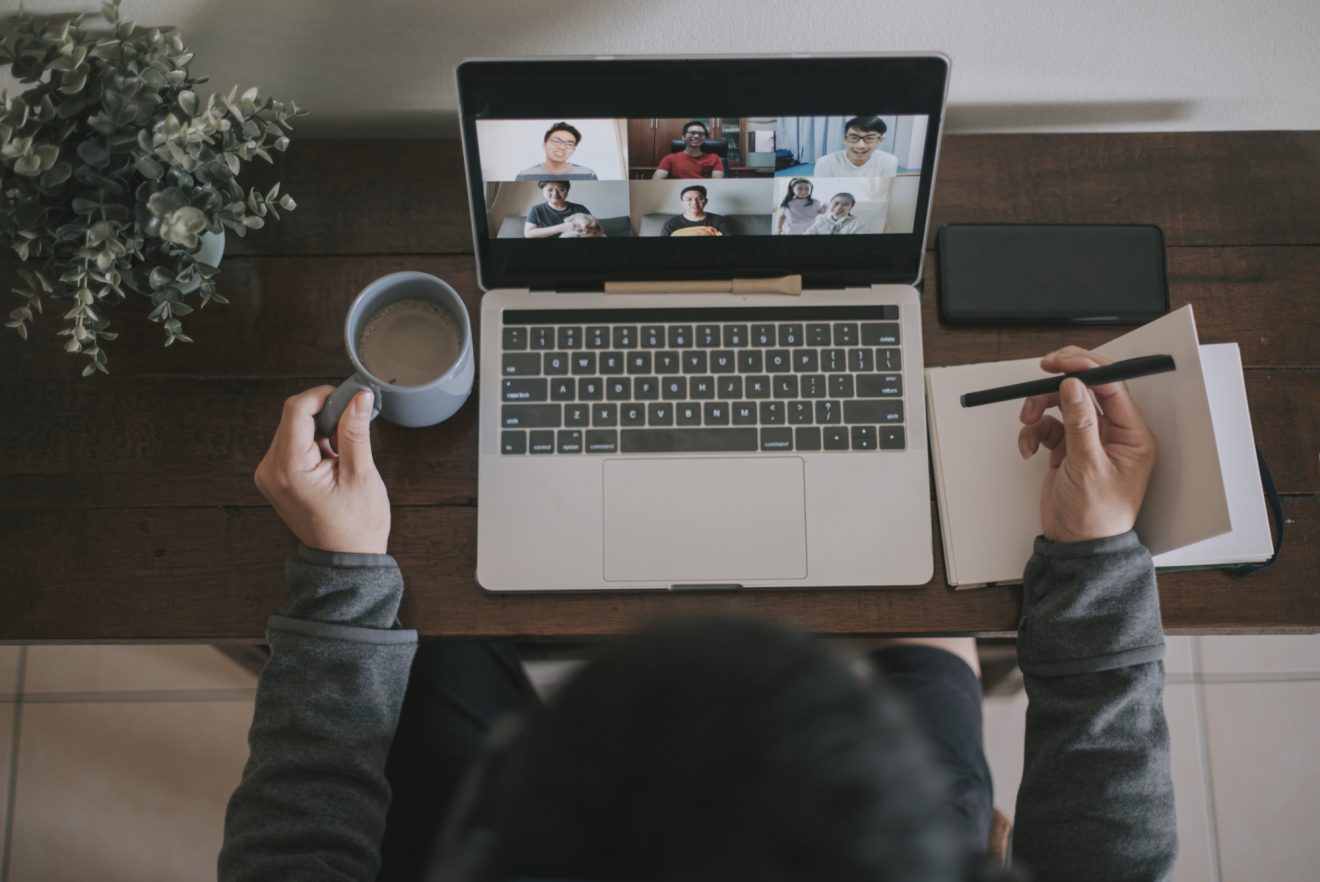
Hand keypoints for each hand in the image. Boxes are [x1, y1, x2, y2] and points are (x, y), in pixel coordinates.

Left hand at [254, 386, 390, 553]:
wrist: (345, 559)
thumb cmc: (355, 526)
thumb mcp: (361, 475)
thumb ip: (355, 431)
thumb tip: (359, 398)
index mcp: (288, 470)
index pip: (296, 410)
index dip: (323, 396)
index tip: (348, 396)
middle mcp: (270, 470)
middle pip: (293, 417)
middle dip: (325, 414)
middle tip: (354, 426)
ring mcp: (269, 474)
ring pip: (294, 428)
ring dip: (322, 429)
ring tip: (344, 453)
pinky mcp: (275, 477)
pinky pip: (293, 443)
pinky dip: (315, 442)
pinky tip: (333, 459)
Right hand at [1018, 347, 1157, 543]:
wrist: (1077, 546)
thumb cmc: (1096, 517)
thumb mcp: (1088, 466)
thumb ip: (1080, 422)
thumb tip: (1074, 385)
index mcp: (1132, 435)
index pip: (1113, 386)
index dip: (1087, 367)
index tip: (1061, 361)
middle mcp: (1113, 433)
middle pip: (1086, 390)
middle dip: (1059, 383)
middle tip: (1041, 371)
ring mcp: (1089, 440)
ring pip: (1062, 405)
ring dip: (1040, 408)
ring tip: (1027, 423)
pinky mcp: (1068, 449)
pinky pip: (1048, 426)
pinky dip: (1033, 432)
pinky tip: (1028, 448)